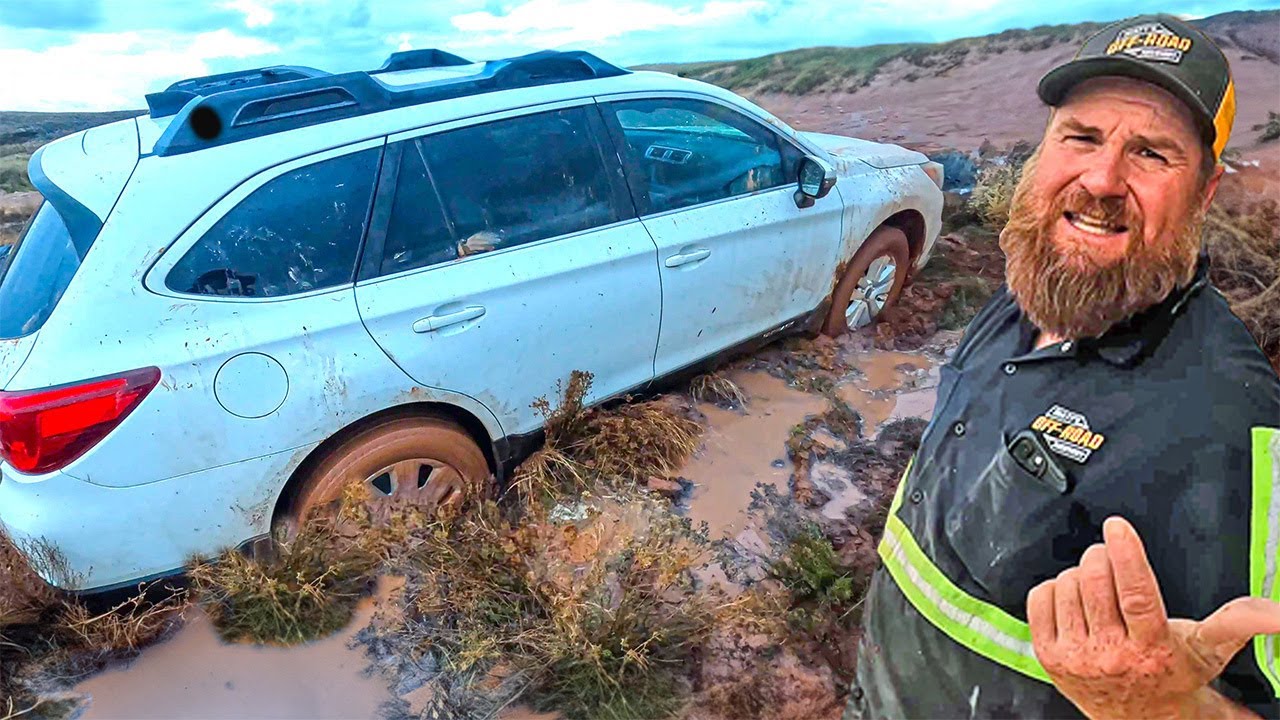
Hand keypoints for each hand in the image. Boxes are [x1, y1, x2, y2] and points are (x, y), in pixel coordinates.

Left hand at [1027, 516, 1279, 719]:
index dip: (1126, 555)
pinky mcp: (1047, 655)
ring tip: (1099, 591)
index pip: (1135, 595)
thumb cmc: (1173, 672)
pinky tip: (1074, 602)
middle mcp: (1110, 654)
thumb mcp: (1209, 648)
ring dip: (1080, 575)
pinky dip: (1054, 589)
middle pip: (1095, 580)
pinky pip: (1040, 598)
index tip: (1118, 526)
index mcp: (1151, 647)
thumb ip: (1240, 622)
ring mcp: (1076, 656)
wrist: (1139, 716)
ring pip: (1067, 584)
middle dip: (1103, 558)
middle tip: (1112, 560)